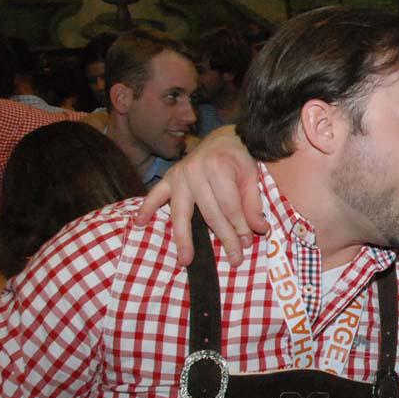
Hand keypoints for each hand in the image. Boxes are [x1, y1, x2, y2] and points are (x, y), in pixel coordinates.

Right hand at [134, 126, 265, 266]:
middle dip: (223, 238)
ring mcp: (179, 175)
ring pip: (182, 212)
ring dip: (183, 238)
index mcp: (218, 168)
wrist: (224, 137)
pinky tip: (139, 223)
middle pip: (209, 213)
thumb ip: (253, 204)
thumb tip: (259, 230)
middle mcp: (195, 172)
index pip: (229, 206)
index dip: (239, 227)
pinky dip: (146, 208)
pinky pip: (155, 194)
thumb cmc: (239, 158)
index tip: (247, 244)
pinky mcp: (169, 177)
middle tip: (234, 259)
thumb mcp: (252, 176)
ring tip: (186, 260)